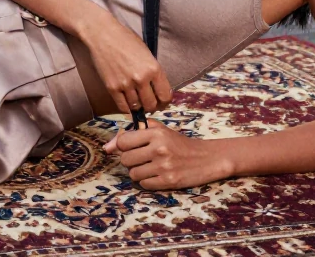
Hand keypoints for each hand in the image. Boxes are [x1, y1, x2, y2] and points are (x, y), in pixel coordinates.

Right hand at [81, 15, 172, 114]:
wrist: (103, 34)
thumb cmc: (126, 39)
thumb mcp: (147, 53)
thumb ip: (153, 71)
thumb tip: (158, 89)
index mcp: (154, 68)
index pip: (165, 95)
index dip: (165, 101)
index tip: (162, 101)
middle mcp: (141, 79)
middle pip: (151, 105)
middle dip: (152, 106)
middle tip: (150, 104)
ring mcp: (126, 84)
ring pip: (137, 107)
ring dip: (139, 107)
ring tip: (138, 102)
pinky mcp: (112, 88)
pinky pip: (122, 106)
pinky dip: (127, 108)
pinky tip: (128, 103)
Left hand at [103, 119, 231, 189]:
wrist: (207, 158)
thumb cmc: (180, 143)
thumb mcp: (160, 130)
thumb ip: (134, 132)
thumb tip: (107, 147)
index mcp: (156, 133)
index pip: (123, 141)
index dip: (122, 146)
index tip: (129, 148)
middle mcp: (158, 149)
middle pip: (125, 159)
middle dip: (130, 160)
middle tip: (142, 158)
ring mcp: (163, 166)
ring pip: (132, 174)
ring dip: (138, 172)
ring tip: (150, 167)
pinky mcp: (168, 181)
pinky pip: (143, 184)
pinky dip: (147, 181)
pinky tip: (157, 175)